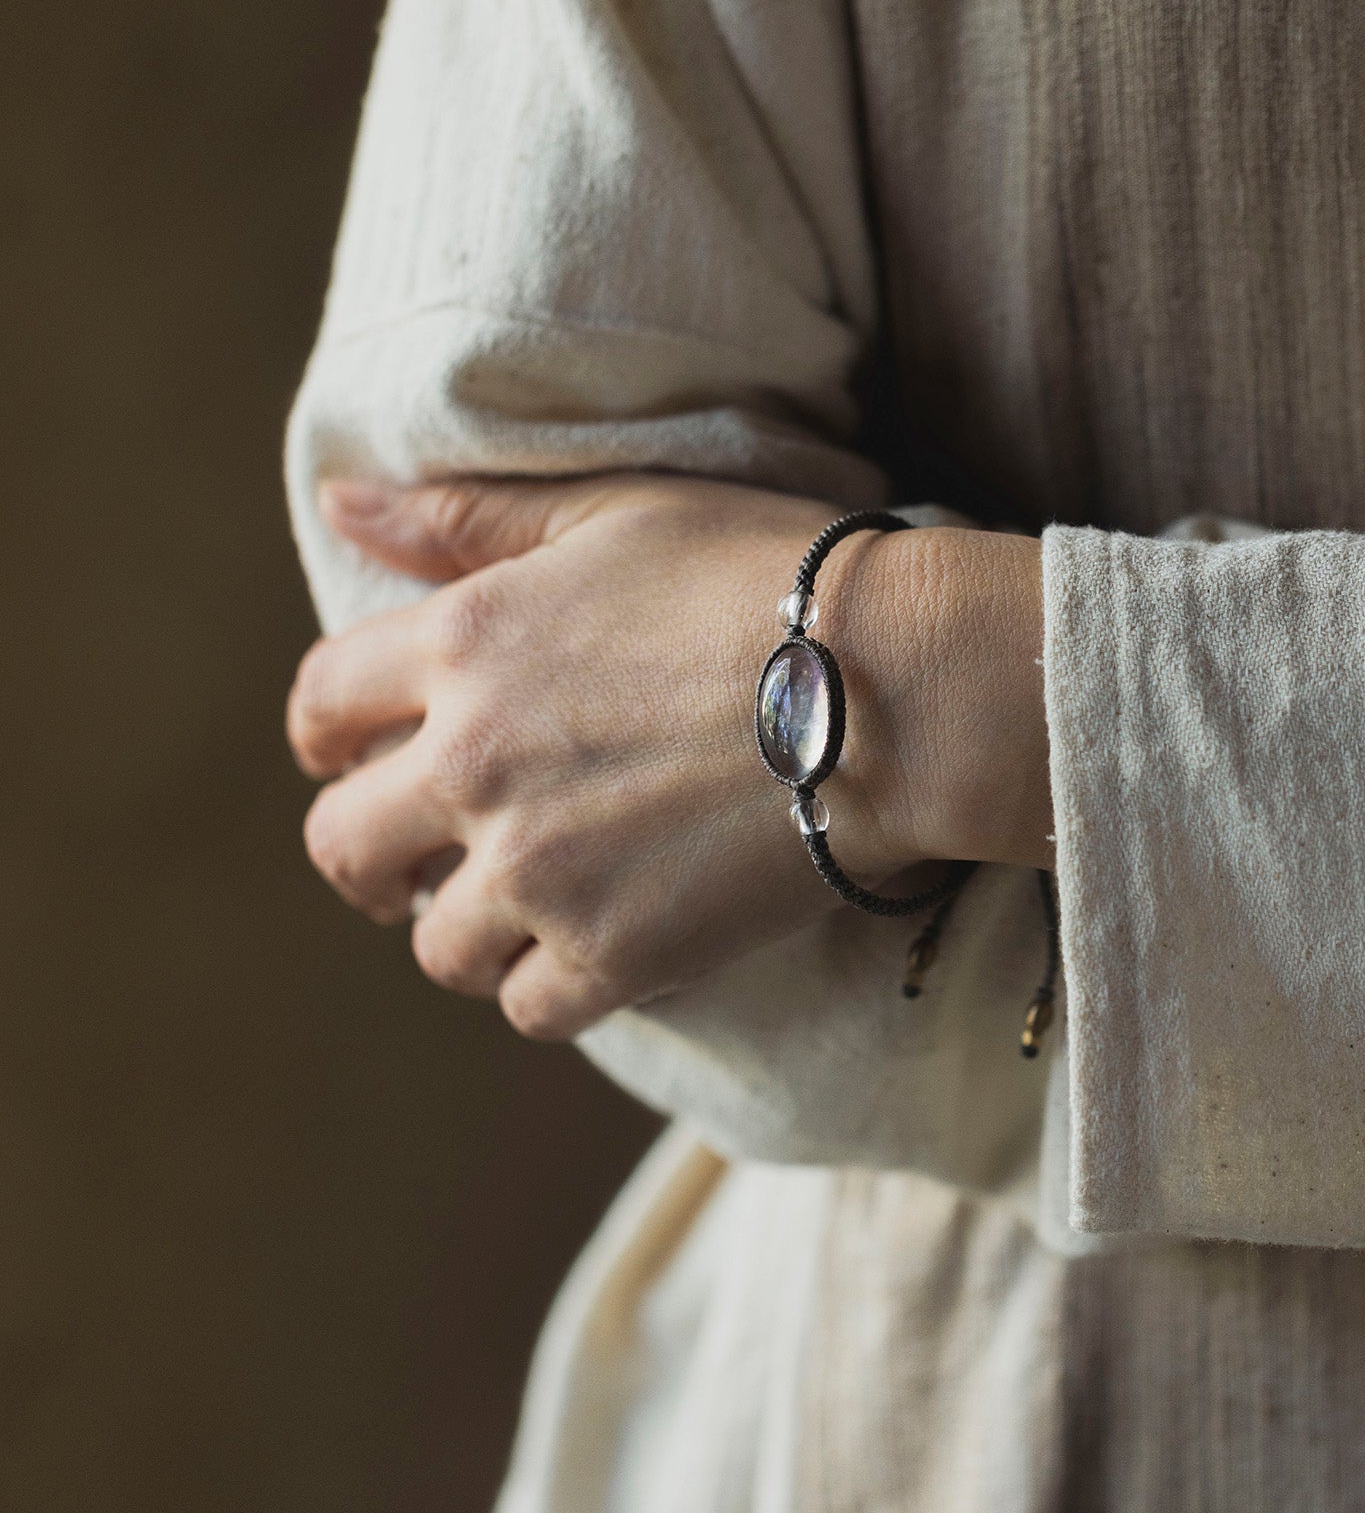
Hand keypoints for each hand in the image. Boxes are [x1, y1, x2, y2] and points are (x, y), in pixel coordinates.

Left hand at [287, 473, 1048, 1039]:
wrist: (895, 686)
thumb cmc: (765, 577)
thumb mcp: (611, 513)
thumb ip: (468, 520)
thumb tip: (339, 506)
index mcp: (462, 643)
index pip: (321, 704)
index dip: (326, 737)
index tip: (349, 757)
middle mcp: (472, 763)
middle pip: (343, 845)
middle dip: (368, 859)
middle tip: (412, 866)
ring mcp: (538, 870)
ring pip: (436, 944)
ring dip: (471, 929)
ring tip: (528, 906)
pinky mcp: (613, 954)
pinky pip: (529, 1006)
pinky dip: (554, 985)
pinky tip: (598, 946)